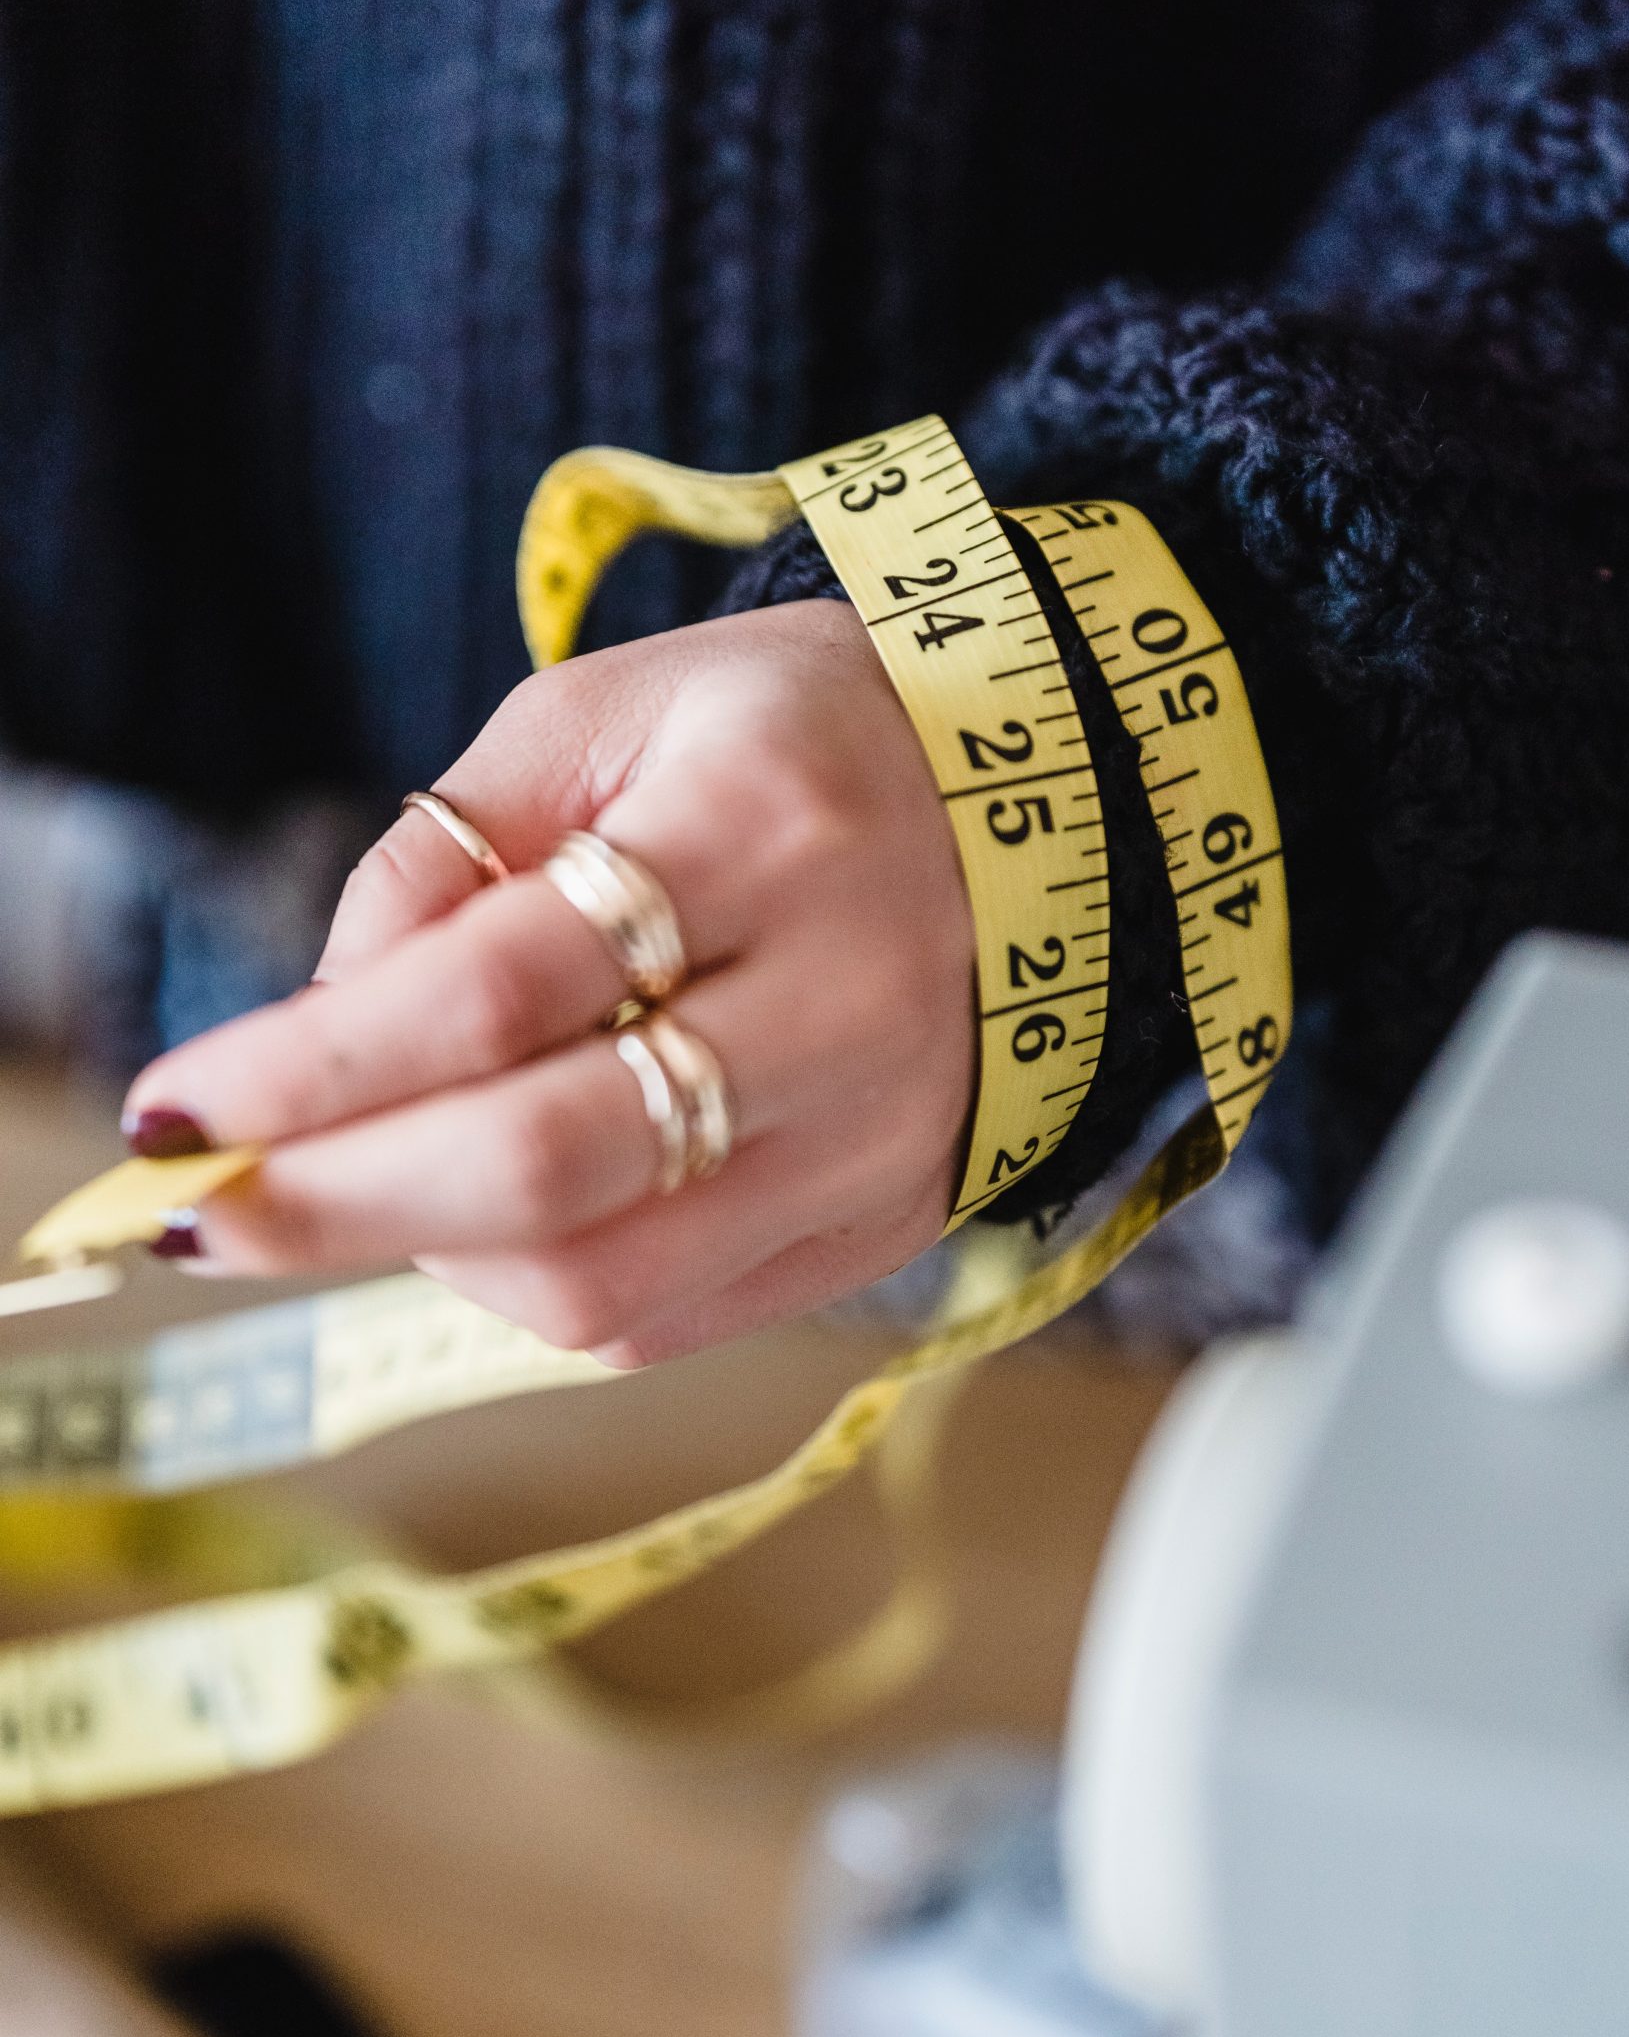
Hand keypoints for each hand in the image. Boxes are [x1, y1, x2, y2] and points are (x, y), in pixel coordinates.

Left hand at [122, 601, 975, 1362]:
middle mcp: (844, 1003)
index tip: (175, 1108)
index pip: (498, 989)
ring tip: (367, 1183)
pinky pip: (672, 1318)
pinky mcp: (887, 1227)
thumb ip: (444, 859)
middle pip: (549, 1170)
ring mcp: (878, 1139)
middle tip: (203, 1209)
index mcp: (765, 828)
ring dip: (431, 1255)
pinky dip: (540, 1284)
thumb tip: (318, 1035)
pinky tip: (490, 1215)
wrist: (1045, 805)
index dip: (312, 1069)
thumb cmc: (786, 742)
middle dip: (338, 1206)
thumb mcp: (601, 717)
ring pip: (607, 1285)